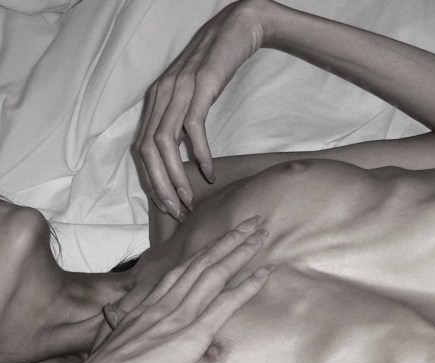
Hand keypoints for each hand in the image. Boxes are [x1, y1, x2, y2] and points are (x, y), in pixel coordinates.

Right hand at [56, 217, 269, 362]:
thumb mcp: (113, 344)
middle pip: (201, 263)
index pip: (181, 270)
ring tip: (261, 234)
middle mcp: (163, 304)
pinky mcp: (191, 335)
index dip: (205, 251)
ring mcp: (178, 317)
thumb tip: (118, 318)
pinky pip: (224, 305)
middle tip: (253, 222)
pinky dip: (246, 287)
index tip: (223, 237)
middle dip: (229, 240)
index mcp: (146, 306)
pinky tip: (264, 274)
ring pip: (215, 274)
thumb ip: (124, 327)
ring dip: (241, 252)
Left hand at [134, 0, 279, 218]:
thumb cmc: (219, 65)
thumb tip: (184, 156)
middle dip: (160, 186)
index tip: (168, 204)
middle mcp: (161, 95)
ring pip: (165, 143)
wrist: (239, 28)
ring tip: (190, 199)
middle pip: (148, 150)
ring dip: (176, 176)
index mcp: (157, 100)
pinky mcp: (201, 86)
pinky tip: (209, 172)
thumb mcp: (195, 94)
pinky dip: (199, 153)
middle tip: (177, 211)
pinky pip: (193, 126)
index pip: (142, 148)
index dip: (151, 180)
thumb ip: (183, 119)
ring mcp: (179, 89)